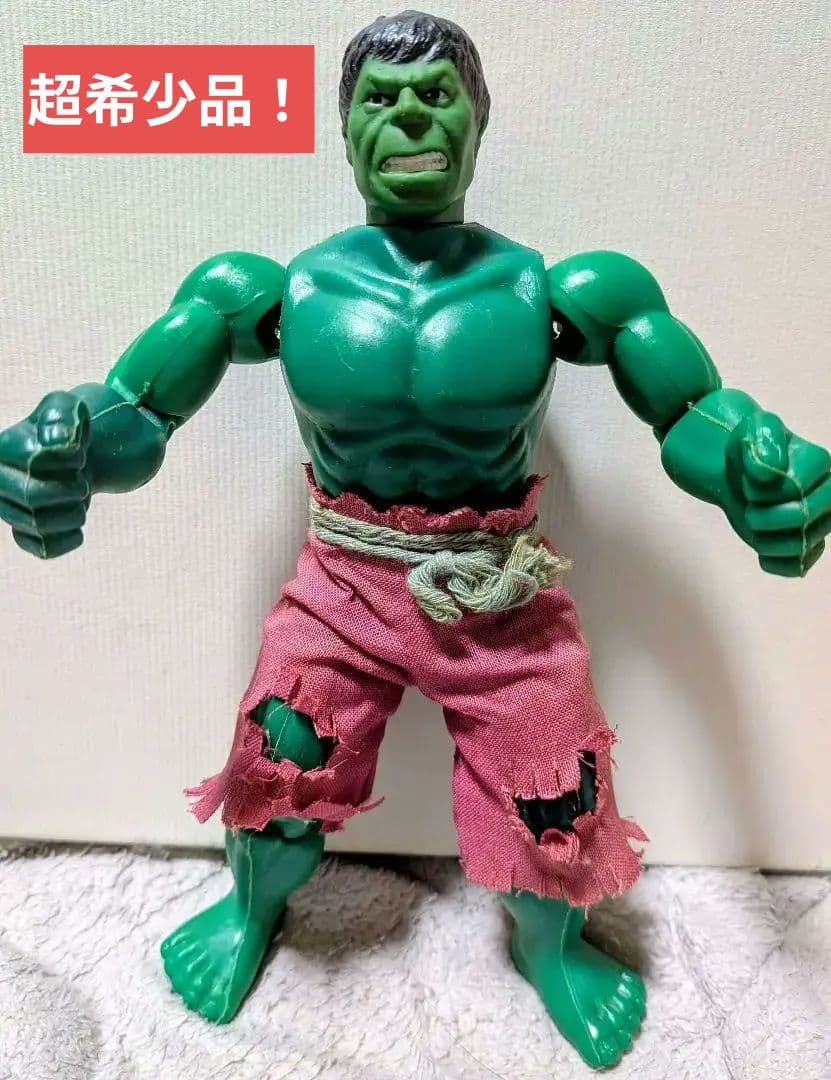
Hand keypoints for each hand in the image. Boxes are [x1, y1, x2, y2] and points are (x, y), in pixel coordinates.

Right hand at [0, 391, 91, 558]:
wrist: (77, 457)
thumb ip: (61, 417)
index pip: (36, 463)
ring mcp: (10, 511)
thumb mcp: (66, 408)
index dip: (69, 458)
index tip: (78, 452)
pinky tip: (77, 525)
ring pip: (40, 526)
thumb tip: (56, 443)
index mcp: (1, 451)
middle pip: (33, 496)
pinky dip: (68, 539)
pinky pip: (45, 549)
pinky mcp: (26, 535)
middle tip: (81, 481)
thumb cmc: (67, 430)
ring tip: (79, 499)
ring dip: (74, 512)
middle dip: (70, 488)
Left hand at [726, 410, 830, 576]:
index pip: (795, 488)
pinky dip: (776, 563)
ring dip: (764, 539)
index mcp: (819, 463)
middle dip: (764, 515)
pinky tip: (760, 552)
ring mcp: (819, 522)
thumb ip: (763, 439)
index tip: (749, 479)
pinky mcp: (805, 545)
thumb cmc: (748, 448)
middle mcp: (828, 494)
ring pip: (800, 545)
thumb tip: (769, 471)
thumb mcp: (751, 428)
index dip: (762, 489)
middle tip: (749, 506)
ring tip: (752, 523)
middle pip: (802, 517)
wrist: (736, 473)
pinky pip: (799, 567)